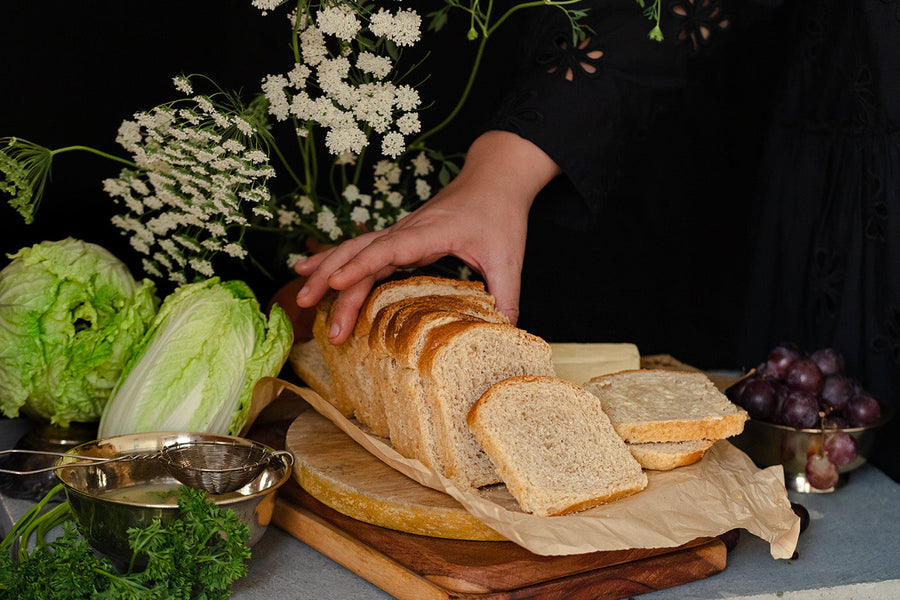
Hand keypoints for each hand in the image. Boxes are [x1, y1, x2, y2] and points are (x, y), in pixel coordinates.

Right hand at [293, 130, 560, 343]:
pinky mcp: (400, 236)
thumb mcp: (509, 257)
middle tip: (310, 309)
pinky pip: (362, 249)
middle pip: (361, 254)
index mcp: (430, 232)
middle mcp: (407, 230)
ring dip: (327, 270)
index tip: (334, 285)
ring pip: (355, 249)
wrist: (494, 178)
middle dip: (333, 280)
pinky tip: (313, 269)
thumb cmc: (499, 213)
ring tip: (302, 294)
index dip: (359, 268)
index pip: (388, 249)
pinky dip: (337, 260)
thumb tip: (506, 332)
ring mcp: (400, 231)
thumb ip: (506, 295)